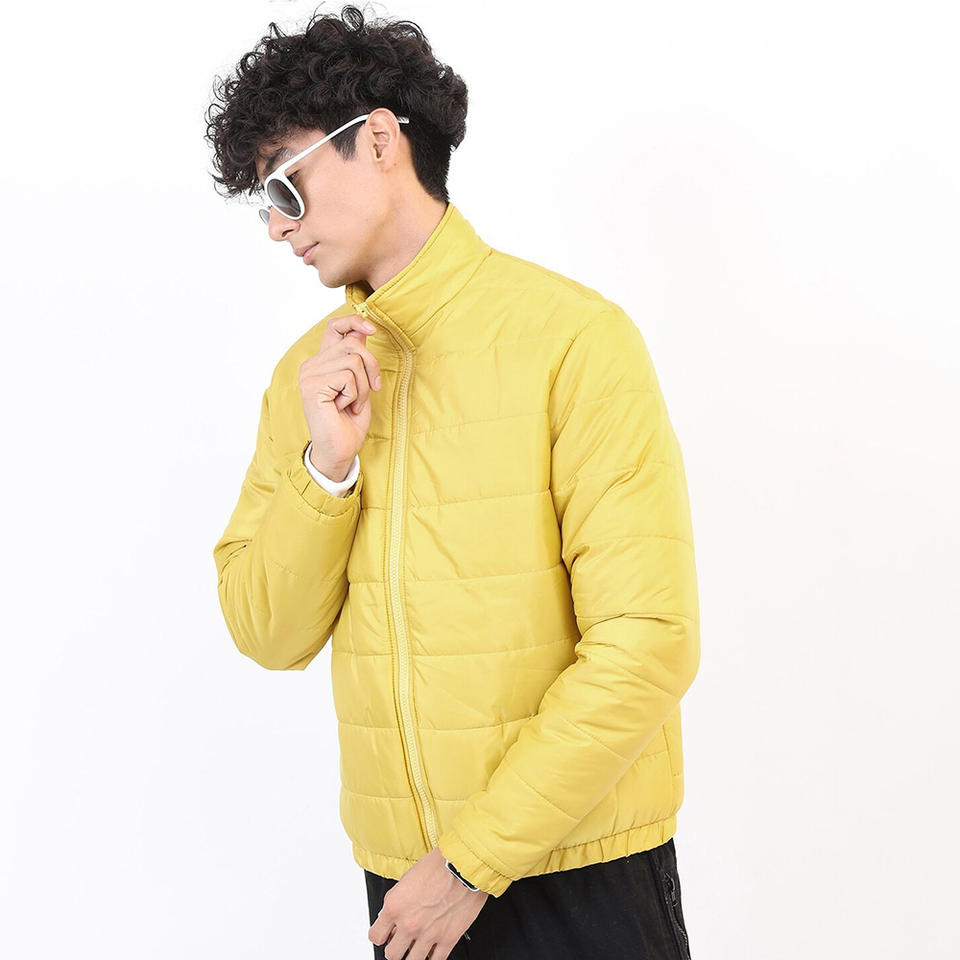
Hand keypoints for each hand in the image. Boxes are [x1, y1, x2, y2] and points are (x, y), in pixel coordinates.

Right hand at [298, 313, 381, 476]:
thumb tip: (364, 329)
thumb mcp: (360, 384)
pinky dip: (355, 395)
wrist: (340, 450)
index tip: (372, 329)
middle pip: (353, 344)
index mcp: (322, 362)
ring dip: (362, 386)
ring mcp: (309, 375)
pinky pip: (348, 377)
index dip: (354, 321)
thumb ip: (358, 358)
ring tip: (352, 403)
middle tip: (372, 389)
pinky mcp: (313, 386)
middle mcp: (311, 365)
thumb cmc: (349, 421)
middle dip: (371, 366)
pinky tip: (344, 408)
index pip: (334, 327)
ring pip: (353, 360)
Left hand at [368, 846, 487, 959]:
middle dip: (395, 947)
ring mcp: (429, 934)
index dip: (380, 934)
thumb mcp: (407, 878)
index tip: (385, 933)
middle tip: (401, 940)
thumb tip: (393, 915)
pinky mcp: (448, 939)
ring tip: (417, 945)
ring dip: (412, 954)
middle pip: (391, 955)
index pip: (375, 936)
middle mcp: (409, 924)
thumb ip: (397, 900)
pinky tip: (433, 948)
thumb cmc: (438, 865)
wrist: (463, 864)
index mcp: (395, 906)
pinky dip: (433, 957)